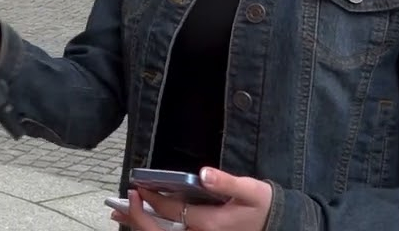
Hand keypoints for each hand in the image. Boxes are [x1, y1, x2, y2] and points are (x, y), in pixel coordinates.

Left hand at [110, 168, 271, 230]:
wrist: (279, 225)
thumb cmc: (264, 206)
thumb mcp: (250, 190)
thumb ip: (226, 182)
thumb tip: (204, 173)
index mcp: (210, 224)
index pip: (171, 212)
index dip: (151, 200)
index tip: (137, 187)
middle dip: (137, 218)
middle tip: (122, 202)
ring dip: (140, 227)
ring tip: (119, 217)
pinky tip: (140, 223)